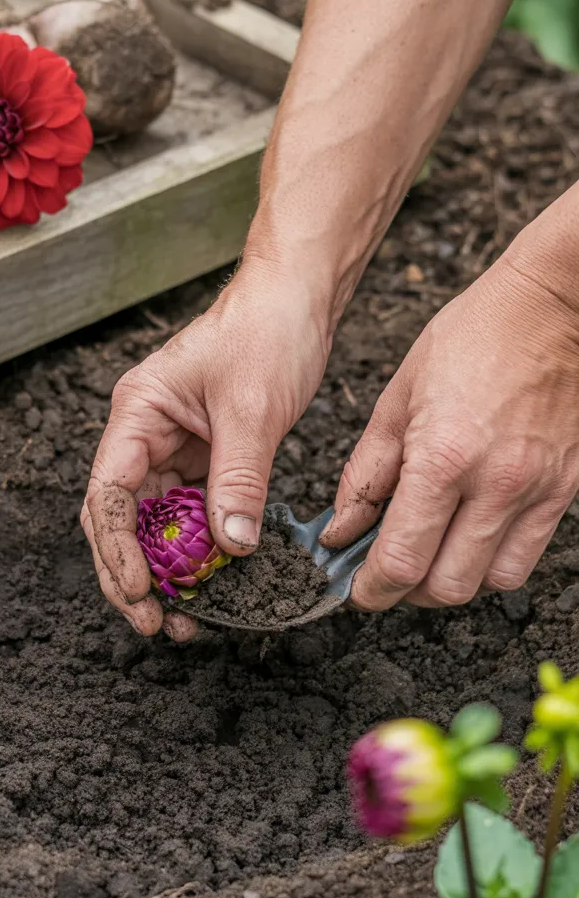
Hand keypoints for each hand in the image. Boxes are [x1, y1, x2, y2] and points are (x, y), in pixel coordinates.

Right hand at [82, 259, 331, 639]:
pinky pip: (191, 513)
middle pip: (120, 519)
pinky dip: (199, 550)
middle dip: (133, 575)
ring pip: (154, 524)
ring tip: (185, 619)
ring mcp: (172, 448)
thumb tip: (231, 548)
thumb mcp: (252, 410)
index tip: (141, 593)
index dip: (117, 551)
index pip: (108, 494)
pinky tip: (212, 581)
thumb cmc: (266, 332)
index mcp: (137, 413)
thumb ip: (238, 480)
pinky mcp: (203, 458)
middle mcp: (144, 433)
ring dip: (166, 571)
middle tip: (157, 624)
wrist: (296, 300)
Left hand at [321, 203, 578, 609]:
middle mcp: (497, 486)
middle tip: (386, 570)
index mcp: (445, 458)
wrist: (555, 306)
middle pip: (445, 587)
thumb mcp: (399, 396)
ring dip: (451, 580)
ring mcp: (538, 492)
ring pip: (489, 582)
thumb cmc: (475, 336)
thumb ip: (367, 472)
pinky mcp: (565, 491)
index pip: (401, 562)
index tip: (356, 589)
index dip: (370, 590)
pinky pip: (526, 557)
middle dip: (406, 591)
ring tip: (429, 552)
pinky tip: (469, 533)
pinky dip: (491, 560)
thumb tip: (340, 528)